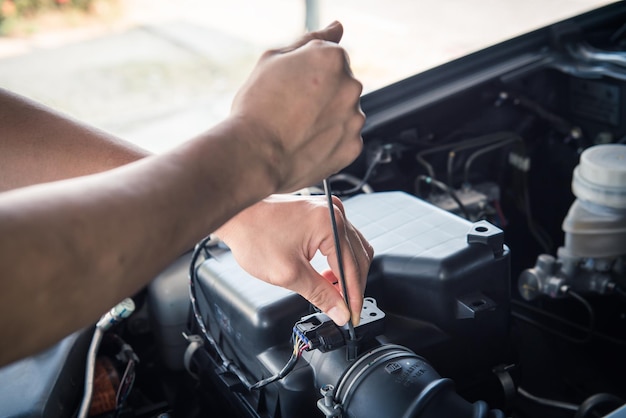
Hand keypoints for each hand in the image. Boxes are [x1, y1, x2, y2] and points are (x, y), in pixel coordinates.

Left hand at [214, 194, 373, 325]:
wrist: (235, 216)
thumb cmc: (254, 235)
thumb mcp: (289, 274)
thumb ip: (320, 294)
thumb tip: (340, 311)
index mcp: (330, 223)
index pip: (353, 267)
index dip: (354, 297)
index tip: (351, 316)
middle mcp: (334, 212)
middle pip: (359, 257)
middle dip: (352, 286)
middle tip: (344, 311)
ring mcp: (328, 210)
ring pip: (353, 249)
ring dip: (346, 274)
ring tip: (334, 295)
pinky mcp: (320, 214)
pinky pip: (341, 240)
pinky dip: (338, 260)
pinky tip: (327, 275)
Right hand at [229, 21, 364, 193]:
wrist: (255, 155)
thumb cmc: (258, 107)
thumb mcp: (273, 59)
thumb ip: (309, 41)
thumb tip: (336, 27)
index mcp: (332, 58)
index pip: (331, 56)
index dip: (308, 72)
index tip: (292, 86)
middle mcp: (351, 86)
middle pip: (340, 83)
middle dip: (322, 93)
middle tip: (291, 108)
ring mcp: (354, 118)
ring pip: (343, 111)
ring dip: (327, 116)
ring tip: (297, 128)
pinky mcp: (353, 147)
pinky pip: (344, 138)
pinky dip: (329, 140)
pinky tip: (306, 142)